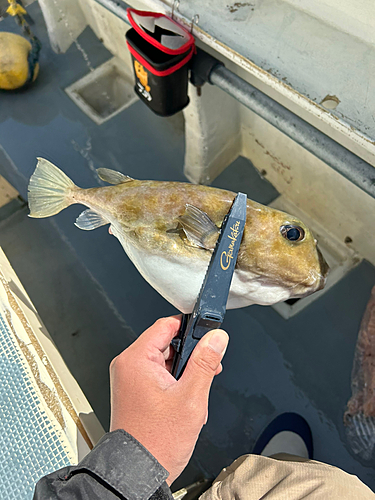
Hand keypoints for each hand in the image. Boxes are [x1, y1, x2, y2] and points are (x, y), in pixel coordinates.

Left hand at [110, 316, 228, 484]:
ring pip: (165, 360)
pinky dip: (175, 383)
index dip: (190, 327)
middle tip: (206, 370)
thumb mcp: (191, 397)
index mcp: (136, 360)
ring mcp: (130, 378)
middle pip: (167, 342)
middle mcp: (128, 366)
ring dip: (184, 373)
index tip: (207, 333)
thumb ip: (206, 362)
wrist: (140, 472)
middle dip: (190, 356)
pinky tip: (185, 400)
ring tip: (193, 394)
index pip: (166, 325)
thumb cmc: (156, 442)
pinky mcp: (134, 390)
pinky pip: (159, 374)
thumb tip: (216, 338)